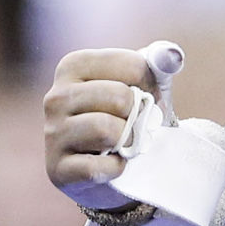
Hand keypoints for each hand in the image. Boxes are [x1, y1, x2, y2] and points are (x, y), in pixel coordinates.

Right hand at [43, 47, 158, 203]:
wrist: (111, 170)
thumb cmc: (127, 117)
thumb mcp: (143, 85)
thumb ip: (158, 63)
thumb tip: (172, 55)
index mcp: (73, 66)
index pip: (132, 65)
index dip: (150, 85)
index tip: (143, 97)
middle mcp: (55, 97)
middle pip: (120, 97)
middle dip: (136, 115)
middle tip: (132, 124)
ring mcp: (52, 134)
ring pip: (106, 130)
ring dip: (127, 141)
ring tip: (123, 143)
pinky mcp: (57, 170)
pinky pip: (99, 166)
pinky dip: (116, 167)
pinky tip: (111, 163)